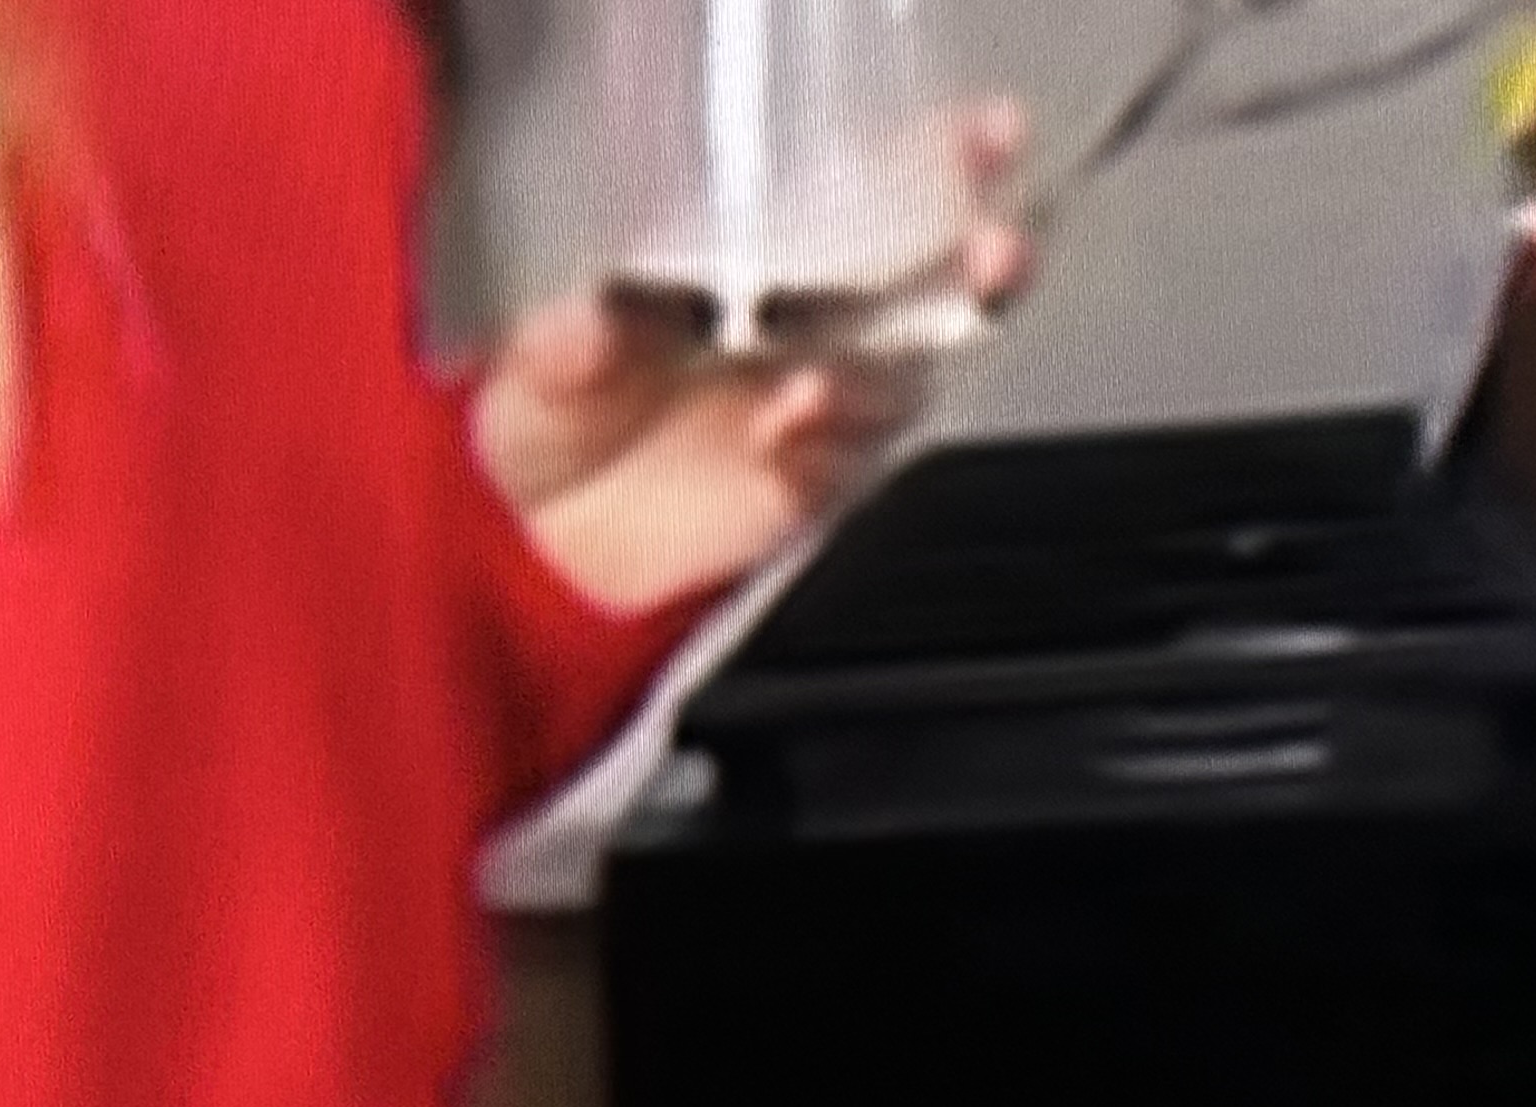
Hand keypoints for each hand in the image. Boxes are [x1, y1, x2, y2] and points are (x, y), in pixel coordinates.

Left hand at [477, 101, 1034, 618]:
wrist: (544, 538)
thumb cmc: (562, 412)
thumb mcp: (545, 359)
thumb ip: (572, 340)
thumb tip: (587, 322)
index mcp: (774, 252)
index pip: (878, 190)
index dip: (942, 160)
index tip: (980, 139)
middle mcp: (820, 325)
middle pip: (936, 286)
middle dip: (975, 267)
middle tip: (990, 252)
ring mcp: (824, 411)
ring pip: (897, 383)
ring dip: (870, 378)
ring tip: (808, 387)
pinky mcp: (808, 492)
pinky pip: (839, 471)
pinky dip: (817, 454)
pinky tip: (781, 435)